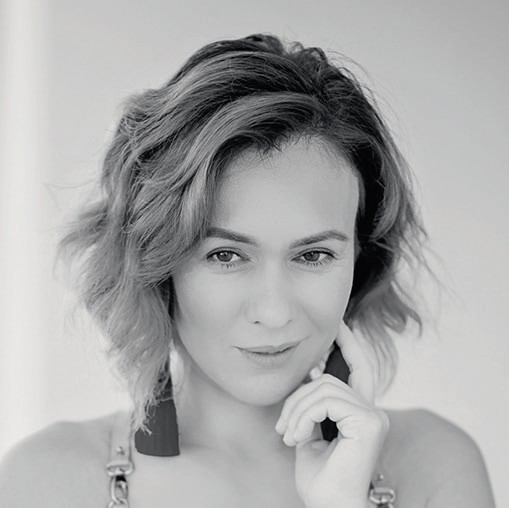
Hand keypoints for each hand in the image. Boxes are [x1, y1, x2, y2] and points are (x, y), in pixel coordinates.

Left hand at [275, 321, 389, 507]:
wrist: (330, 506)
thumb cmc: (320, 478)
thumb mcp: (311, 432)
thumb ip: (313, 404)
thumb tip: (312, 372)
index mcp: (360, 412)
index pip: (357, 368)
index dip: (348, 343)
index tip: (337, 324)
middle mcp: (372, 411)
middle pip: (329, 378)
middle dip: (299, 395)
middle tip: (283, 425)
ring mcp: (373, 415)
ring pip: (323, 387)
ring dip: (296, 410)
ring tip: (288, 435)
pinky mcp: (368, 422)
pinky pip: (325, 400)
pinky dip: (303, 416)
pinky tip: (297, 437)